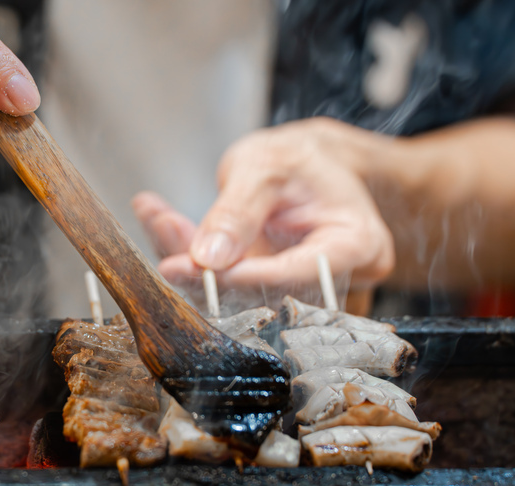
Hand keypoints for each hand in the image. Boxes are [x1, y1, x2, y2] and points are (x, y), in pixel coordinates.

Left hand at [134, 118, 394, 311]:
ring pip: (234, 295)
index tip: (200, 266)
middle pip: (263, 293)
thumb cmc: (298, 160)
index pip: (298, 273)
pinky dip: (186, 258)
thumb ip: (238, 210)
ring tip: (157, 218)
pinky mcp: (262, 296)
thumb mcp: (268, 166)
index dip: (246, 275)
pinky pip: (221, 287)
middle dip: (205, 271)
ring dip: (189, 264)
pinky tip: (157, 218)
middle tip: (164, 239)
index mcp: (357, 245)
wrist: (305, 166)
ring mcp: (295, 292)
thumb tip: (208, 257)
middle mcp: (331, 279)